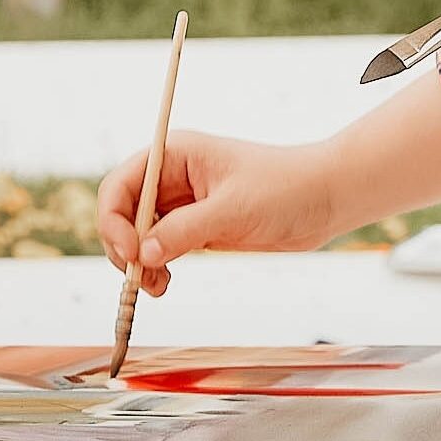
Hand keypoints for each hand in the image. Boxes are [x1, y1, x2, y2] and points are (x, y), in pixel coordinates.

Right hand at [96, 132, 343, 296]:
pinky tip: (164, 283)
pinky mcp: (196, 227)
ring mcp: (183, 203)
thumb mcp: (232, 209)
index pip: (122, 184)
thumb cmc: (285, 188)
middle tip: (139, 277)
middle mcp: (172, 177)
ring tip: (156, 286)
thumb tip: (143, 254)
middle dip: (124, 246)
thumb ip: (184, 231)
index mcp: (175, 154)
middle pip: (123, 212)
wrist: (325, 198)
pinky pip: (160, 248)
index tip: (131, 251)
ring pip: (138, 234)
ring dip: (138, 262)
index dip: (115, 219)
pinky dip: (155, 267)